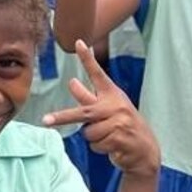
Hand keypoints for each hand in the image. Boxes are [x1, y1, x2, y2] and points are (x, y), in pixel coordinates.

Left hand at [42, 41, 159, 177]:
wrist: (145, 149)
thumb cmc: (123, 126)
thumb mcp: (109, 109)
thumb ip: (89, 98)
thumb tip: (71, 82)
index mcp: (112, 94)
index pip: (97, 73)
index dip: (87, 58)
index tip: (78, 43)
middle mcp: (115, 105)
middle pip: (83, 112)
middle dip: (63, 117)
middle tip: (45, 120)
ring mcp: (118, 122)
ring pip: (88, 133)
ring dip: (93, 139)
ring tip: (108, 137)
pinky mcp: (119, 138)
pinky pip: (95, 144)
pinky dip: (100, 148)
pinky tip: (113, 146)